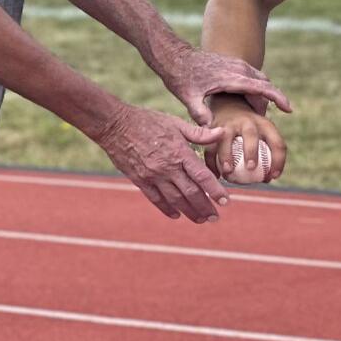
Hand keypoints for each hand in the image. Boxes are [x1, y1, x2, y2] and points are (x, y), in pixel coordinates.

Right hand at [94, 105, 229, 221]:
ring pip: (175, 199)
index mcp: (179, 152)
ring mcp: (153, 176)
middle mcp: (168, 167)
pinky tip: (176, 214)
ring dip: (189, 211)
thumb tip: (222, 134)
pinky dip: (167, 209)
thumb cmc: (148, 121)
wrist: (115, 125)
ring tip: (200, 219)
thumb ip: (199, 134)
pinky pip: (156, 199)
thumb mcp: (176, 123)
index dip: (215, 191)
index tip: (225, 201)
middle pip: (191, 192)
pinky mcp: (140, 180)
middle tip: (214, 217)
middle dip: (204, 207)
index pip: (202, 176)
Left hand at [157, 42, 292, 124]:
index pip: (262, 87)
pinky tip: (245, 102)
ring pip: (259, 80)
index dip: (277, 98)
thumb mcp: (189, 98)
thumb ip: (200, 113)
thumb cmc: (182, 79)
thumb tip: (212, 129)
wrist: (176, 57)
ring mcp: (237, 64)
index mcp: (231, 78)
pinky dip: (254, 89)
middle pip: (264, 85)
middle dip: (266, 102)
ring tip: (252, 113)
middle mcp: (238, 68)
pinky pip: (251, 76)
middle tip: (260, 120)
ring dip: (260, 95)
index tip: (289, 109)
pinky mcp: (234, 64)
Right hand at [204, 95, 287, 184]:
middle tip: (250, 168)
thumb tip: (266, 179)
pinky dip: (212, 161)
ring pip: (226, 138)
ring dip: (226, 155)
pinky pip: (211, 146)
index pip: (276, 142)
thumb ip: (267, 153)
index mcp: (265, 125)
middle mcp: (248, 122)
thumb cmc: (250, 130)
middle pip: (251, 134)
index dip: (278, 160)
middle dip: (251, 151)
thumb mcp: (262, 134)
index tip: (272, 177)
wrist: (230, 108)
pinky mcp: (213, 127)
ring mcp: (229, 123)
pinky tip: (216, 174)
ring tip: (227, 172)